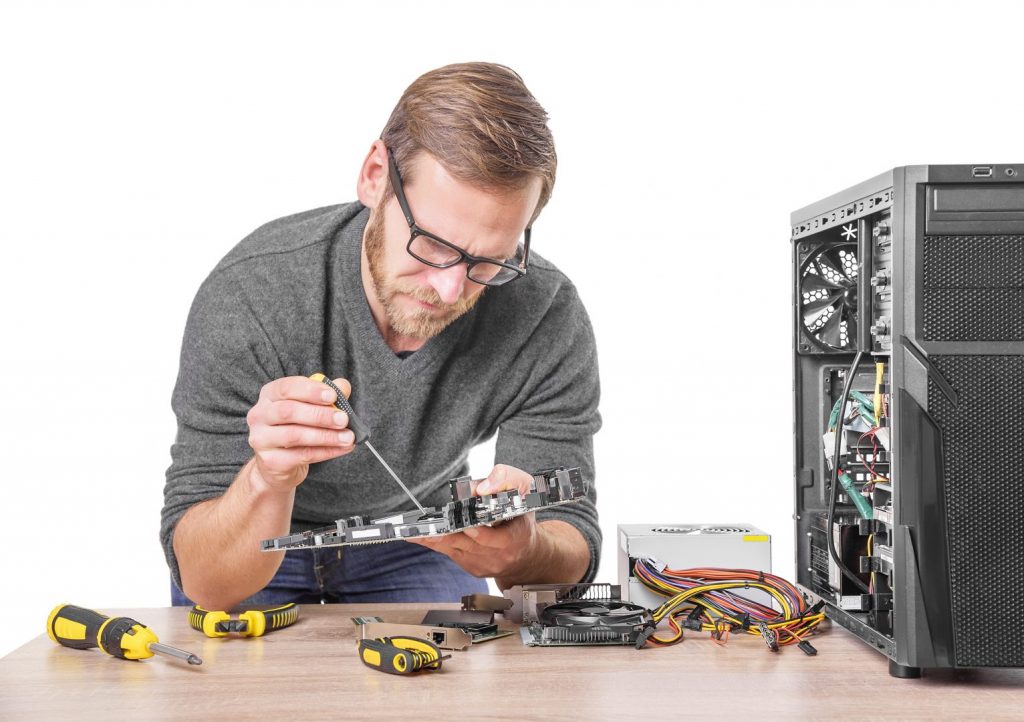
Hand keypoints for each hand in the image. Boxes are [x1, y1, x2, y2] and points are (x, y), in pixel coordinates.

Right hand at [246, 376, 356, 492]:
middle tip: (344, 419)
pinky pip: (302, 455)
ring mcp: (261, 439)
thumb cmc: (296, 427)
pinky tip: (342, 448)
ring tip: (348, 437)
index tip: (332, 395)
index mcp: (269, 395)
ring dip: (325, 436)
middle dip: (319, 415)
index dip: (310, 391)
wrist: (278, 464)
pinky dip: (326, 452)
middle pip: (288, 411)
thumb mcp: (309, 407)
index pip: (286, 388)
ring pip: (294, 435)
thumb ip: (326, 395)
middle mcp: (259, 415)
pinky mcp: (270, 461)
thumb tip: (343, 386)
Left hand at [409, 464, 538, 581]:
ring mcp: (485, 566)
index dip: (474, 531)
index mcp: (515, 538)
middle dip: (444, 533)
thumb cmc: (523, 519)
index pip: (490, 537)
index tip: (458, 523)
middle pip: (465, 544)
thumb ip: (506, 481)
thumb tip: (479, 488)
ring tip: (412, 532)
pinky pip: (451, 554)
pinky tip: (422, 535)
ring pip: (454, 549)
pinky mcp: (474, 569)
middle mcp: (499, 556)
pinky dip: (437, 542)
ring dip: (434, 539)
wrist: (528, 555)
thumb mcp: (526, 491)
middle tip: (423, 528)